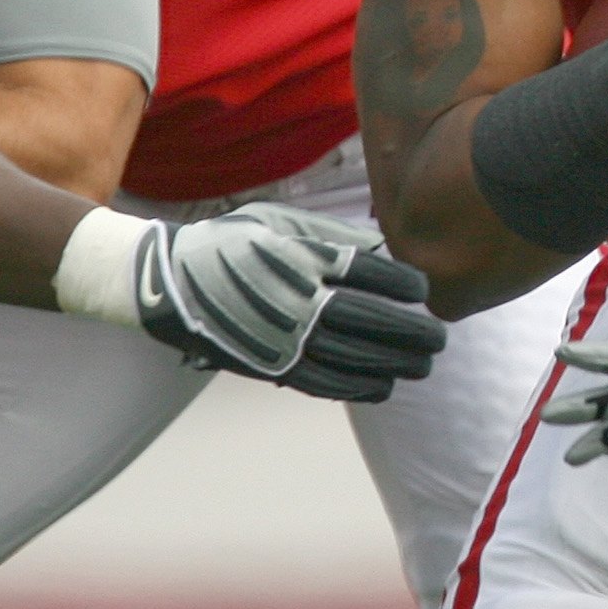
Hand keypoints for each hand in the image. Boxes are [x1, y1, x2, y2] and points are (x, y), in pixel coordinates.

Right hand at [135, 203, 447, 399]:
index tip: (422, 291)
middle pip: (372, 320)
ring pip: (355, 357)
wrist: (168, 282)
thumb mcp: (279, 222)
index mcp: (302, 257)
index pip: (371, 273)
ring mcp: (284, 336)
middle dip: (413, 331)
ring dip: (395, 364)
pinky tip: (384, 386)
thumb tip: (384, 248)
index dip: (405, 284)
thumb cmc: (231, 244)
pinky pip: (325, 383)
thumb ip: (331, 234)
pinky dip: (359, 386)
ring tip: (423, 365)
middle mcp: (297, 299)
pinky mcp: (270, 365)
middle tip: (439, 337)